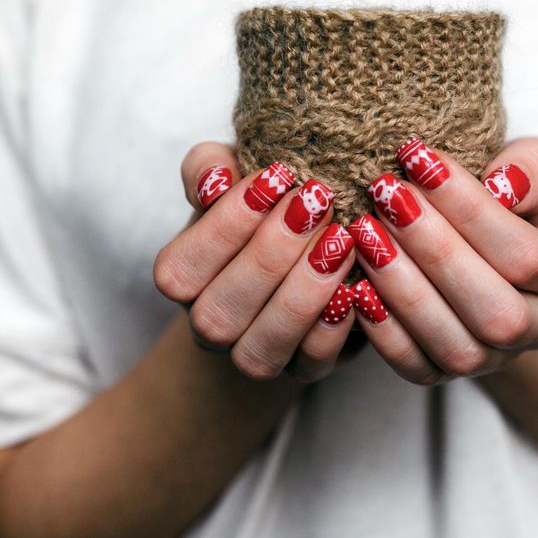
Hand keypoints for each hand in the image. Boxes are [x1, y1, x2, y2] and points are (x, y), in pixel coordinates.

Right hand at [153, 142, 358, 382]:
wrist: (300, 255)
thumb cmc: (260, 209)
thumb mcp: (231, 176)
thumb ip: (209, 167)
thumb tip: (215, 179)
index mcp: (183, 280)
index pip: (181, 267)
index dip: (226, 224)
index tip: (276, 177)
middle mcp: (210, 327)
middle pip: (219, 312)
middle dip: (270, 254)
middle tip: (317, 203)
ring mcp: (256, 355)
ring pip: (261, 349)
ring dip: (302, 293)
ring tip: (340, 241)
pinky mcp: (305, 369)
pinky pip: (312, 364)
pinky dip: (333, 329)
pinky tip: (355, 286)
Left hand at [347, 137, 537, 384]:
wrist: (485, 256)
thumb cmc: (504, 203)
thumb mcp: (529, 173)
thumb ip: (531, 167)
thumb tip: (503, 183)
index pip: (525, 253)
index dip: (469, 209)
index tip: (418, 159)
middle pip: (495, 309)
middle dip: (434, 249)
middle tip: (386, 195)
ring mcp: (492, 359)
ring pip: (456, 345)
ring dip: (404, 289)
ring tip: (366, 234)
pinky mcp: (445, 375)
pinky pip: (417, 368)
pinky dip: (384, 331)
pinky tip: (357, 285)